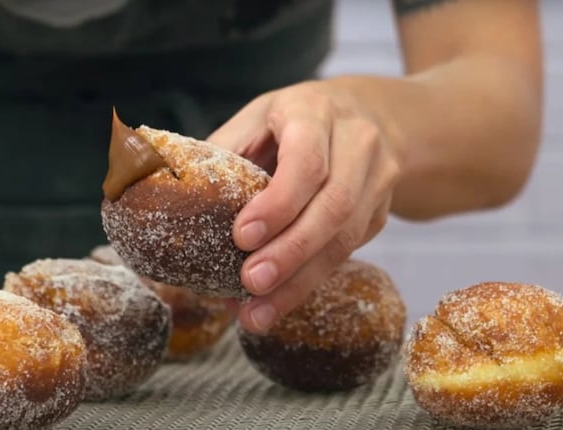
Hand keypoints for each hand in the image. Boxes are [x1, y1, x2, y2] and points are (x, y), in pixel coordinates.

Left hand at [208, 80, 401, 333]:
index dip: (277, 203)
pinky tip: (278, 302)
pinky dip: (309, 281)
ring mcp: (377, 179)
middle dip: (289, 252)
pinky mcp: (381, 213)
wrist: (371, 113)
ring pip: (345, 237)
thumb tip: (182, 206)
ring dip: (299, 281)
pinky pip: (347, 252)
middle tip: (250, 283)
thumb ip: (226, 155)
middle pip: (333, 205)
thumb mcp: (256, 121)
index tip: (242, 237)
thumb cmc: (295, 120)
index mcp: (315, 112)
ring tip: (258, 312)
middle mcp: (357, 143)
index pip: (306, 160)